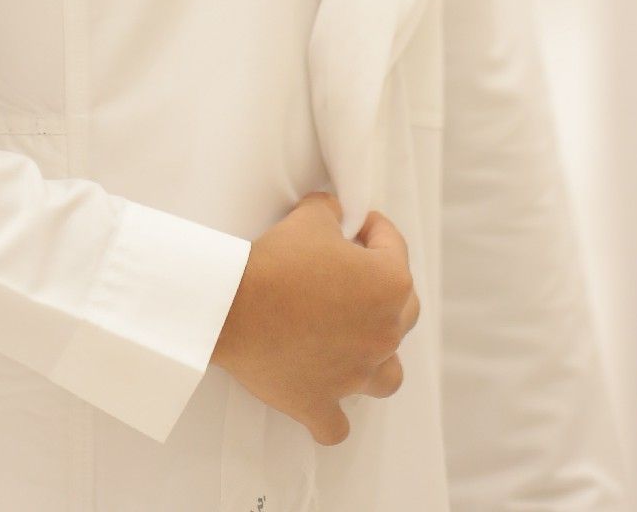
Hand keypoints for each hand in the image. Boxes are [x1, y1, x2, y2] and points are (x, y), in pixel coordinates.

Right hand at [210, 189, 419, 446]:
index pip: (394, 247)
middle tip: (352, 272)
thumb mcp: (311, 216)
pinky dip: (334, 415)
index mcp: (389, 285)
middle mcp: (383, 334)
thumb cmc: (276, 261)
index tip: (355, 225)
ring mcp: (355, 375)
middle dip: (382, 287)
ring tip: (357, 343)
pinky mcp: (321, 403)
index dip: (373, 229)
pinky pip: (337, 425)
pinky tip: (327, 399)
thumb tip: (336, 213)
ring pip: (388, 376)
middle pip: (402, 310)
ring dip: (379, 359)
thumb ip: (333, 210)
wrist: (233, 306)